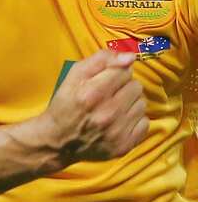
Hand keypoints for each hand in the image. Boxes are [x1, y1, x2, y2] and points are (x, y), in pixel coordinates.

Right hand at [38, 50, 148, 166]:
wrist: (58, 141)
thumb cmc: (65, 104)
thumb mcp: (73, 76)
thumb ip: (101, 60)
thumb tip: (130, 56)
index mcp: (92, 93)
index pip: (124, 71)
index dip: (115, 72)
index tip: (106, 79)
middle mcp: (107, 113)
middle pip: (136, 87)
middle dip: (124, 87)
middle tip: (109, 94)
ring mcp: (117, 131)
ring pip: (142, 104)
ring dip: (130, 103)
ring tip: (114, 107)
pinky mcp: (124, 145)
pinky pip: (145, 123)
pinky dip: (134, 120)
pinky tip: (120, 121)